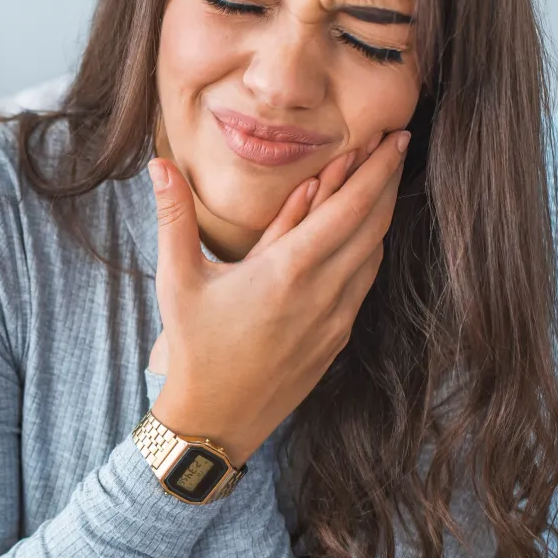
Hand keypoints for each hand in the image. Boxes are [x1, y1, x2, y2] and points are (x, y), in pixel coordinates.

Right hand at [147, 129, 409, 466]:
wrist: (216, 421)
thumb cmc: (195, 348)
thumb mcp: (178, 280)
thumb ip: (175, 217)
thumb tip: (159, 164)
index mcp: (288, 271)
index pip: (349, 208)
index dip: (377, 169)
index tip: (394, 137)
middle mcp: (323, 293)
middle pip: (374, 225)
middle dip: (388, 180)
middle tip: (397, 144)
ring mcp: (336, 319)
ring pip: (373, 253)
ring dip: (381, 214)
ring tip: (382, 179)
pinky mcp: (337, 338)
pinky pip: (363, 281)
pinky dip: (368, 248)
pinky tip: (363, 233)